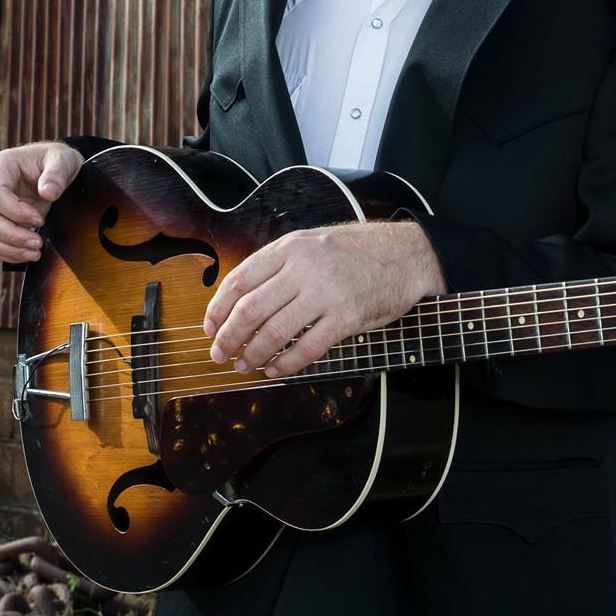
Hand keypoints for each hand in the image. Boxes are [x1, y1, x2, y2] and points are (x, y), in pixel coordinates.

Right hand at [0, 142, 83, 262]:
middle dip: (11, 235)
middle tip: (37, 243)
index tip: (39, 220)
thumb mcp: (63, 160)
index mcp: (0, 166)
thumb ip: (57, 173)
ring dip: (8, 248)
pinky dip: (5, 253)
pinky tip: (25, 255)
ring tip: (34, 253)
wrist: (53, 171)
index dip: (15, 211)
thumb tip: (48, 193)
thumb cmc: (55, 161)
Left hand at [202, 221, 447, 376]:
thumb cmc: (355, 253)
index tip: (209, 329)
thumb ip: (279, 266)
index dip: (217, 309)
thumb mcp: (311, 244)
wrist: (405, 255)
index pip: (239, 280)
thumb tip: (240, 300)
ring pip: (275, 332)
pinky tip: (275, 371)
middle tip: (219, 355)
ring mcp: (326, 293)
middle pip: (250, 309)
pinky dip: (286, 365)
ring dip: (253, 355)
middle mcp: (303, 268)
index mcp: (289, 248)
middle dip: (228, 338)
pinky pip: (308, 348)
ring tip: (244, 366)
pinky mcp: (347, 318)